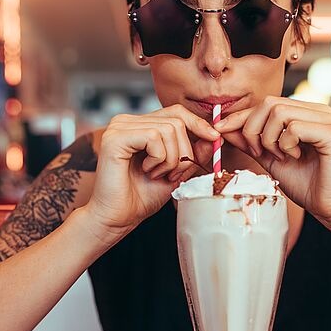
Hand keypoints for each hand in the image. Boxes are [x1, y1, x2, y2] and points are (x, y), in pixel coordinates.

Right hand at [87, 104, 217, 235]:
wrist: (117, 218)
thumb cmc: (142, 198)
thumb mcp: (176, 173)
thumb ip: (193, 154)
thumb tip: (215, 136)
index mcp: (140, 126)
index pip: (176, 112)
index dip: (198, 123)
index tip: (214, 139)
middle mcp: (127, 121)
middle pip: (176, 120)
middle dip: (185, 151)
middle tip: (173, 175)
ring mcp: (119, 127)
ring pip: (168, 129)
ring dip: (172, 159)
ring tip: (157, 175)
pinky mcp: (115, 138)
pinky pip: (154, 137)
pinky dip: (159, 158)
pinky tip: (147, 171)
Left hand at [214, 96, 330, 223]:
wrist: (329, 207)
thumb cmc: (304, 184)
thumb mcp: (270, 159)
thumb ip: (251, 142)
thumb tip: (224, 127)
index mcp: (306, 113)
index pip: (267, 104)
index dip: (241, 116)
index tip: (220, 129)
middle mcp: (319, 111)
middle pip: (270, 103)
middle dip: (254, 130)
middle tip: (260, 153)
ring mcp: (328, 119)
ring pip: (280, 113)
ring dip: (270, 139)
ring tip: (280, 157)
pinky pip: (295, 128)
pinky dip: (286, 145)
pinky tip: (295, 158)